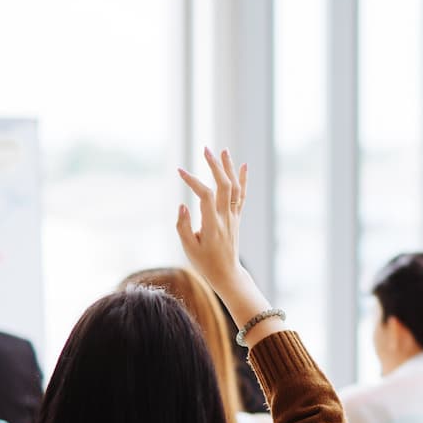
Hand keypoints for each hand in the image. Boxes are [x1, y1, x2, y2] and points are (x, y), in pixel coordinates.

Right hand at [176, 148, 249, 296]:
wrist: (226, 273)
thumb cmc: (204, 262)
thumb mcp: (188, 247)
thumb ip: (182, 226)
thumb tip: (182, 203)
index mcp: (212, 224)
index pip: (204, 195)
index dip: (193, 181)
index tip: (180, 171)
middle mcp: (226, 217)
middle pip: (224, 186)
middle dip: (215, 166)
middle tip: (206, 149)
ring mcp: (233, 216)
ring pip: (235, 188)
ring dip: (229, 168)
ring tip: (223, 150)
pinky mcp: (236, 217)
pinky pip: (242, 196)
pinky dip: (243, 180)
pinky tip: (243, 166)